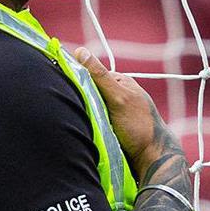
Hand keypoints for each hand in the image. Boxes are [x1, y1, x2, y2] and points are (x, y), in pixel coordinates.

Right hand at [74, 45, 177, 179]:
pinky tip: (74, 128)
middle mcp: (114, 95)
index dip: (73, 77)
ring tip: (70, 119)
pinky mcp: (106, 129)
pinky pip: (88, 122)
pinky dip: (82, 124)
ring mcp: (109, 112)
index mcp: (118, 82)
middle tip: (66, 107)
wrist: (150, 159)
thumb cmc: (138, 125)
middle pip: (85, 91)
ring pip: (85, 108)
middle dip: (75, 98)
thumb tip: (80, 52)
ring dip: (78, 113)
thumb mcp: (118, 97)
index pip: (88, 73)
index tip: (59, 85)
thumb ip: (100, 77)